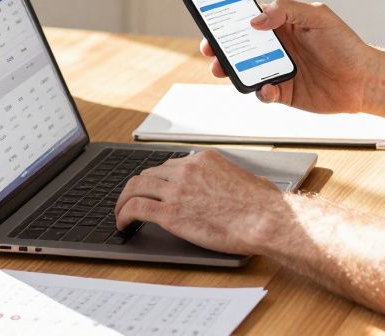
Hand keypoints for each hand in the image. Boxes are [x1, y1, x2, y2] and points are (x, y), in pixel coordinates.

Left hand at [113, 150, 285, 253]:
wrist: (264, 219)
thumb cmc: (261, 204)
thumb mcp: (241, 178)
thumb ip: (223, 178)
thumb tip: (223, 187)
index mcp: (202, 160)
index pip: (169, 165)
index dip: (157, 179)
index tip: (152, 189)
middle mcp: (186, 170)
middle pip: (147, 174)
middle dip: (136, 188)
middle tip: (130, 200)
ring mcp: (176, 190)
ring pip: (135, 188)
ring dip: (123, 201)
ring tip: (120, 213)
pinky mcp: (171, 213)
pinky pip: (136, 208)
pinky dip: (123, 215)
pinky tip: (123, 224)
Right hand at [199, 0, 379, 113]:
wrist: (364, 81)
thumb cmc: (345, 45)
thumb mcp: (318, 16)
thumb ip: (287, 10)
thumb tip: (256, 19)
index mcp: (283, 25)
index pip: (249, 19)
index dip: (229, 20)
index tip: (212, 20)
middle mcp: (278, 47)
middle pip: (240, 46)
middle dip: (221, 47)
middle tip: (210, 49)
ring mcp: (279, 70)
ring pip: (245, 70)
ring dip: (231, 70)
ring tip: (223, 69)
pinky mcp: (284, 93)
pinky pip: (263, 93)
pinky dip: (259, 91)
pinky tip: (265, 88)